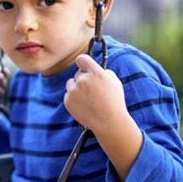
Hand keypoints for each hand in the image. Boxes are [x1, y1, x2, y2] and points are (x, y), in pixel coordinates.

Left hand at [64, 54, 142, 180]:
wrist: (108, 122)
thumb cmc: (114, 102)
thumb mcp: (115, 82)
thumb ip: (103, 72)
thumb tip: (93, 67)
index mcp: (95, 73)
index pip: (81, 59)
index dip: (83, 62)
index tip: (84, 65)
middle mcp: (83, 80)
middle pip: (77, 73)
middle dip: (83, 79)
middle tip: (93, 90)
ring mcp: (73, 91)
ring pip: (71, 83)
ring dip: (77, 88)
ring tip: (88, 98)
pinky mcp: (67, 101)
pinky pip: (68, 94)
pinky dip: (74, 98)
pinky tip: (84, 105)